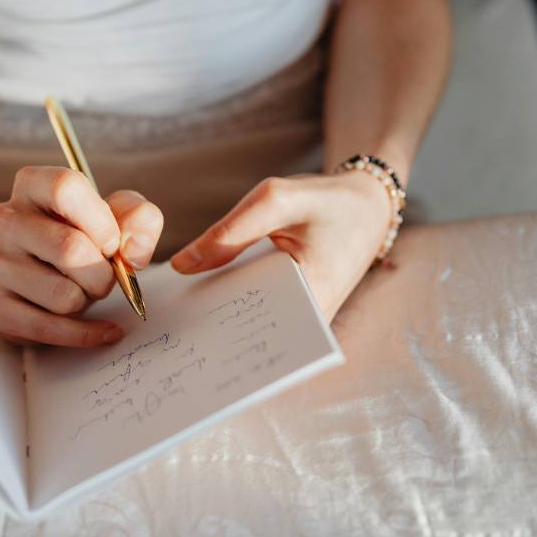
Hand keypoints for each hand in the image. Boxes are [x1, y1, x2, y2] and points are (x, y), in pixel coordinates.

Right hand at [0, 166, 163, 346]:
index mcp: (32, 185)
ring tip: (81, 291)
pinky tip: (103, 330)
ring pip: (63, 295)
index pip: (65, 188)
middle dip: (103, 273)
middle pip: (69, 248)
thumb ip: (139, 219)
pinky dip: (87, 334)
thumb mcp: (117, 218)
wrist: (42, 278)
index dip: (101, 221)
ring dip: (88, 301)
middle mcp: (5, 219)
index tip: (112, 243)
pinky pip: (50, 329)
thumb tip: (131, 250)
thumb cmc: (83, 239)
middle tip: (103, 276)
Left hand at [170, 173, 391, 321]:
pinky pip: (255, 313)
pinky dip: (230, 304)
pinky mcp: (291, 311)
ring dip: (218, 320)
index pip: (258, 328)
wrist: (364, 208)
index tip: (185, 336)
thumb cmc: (324, 202)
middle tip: (171, 334)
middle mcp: (309, 320)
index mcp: (313, 296)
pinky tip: (200, 300)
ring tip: (178, 322)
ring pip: (250, 328)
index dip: (219, 335)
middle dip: (212, 332)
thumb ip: (229, 232)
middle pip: (250, 335)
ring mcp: (301, 320)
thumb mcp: (276, 200)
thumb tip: (181, 266)